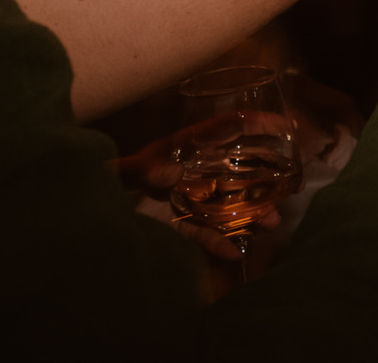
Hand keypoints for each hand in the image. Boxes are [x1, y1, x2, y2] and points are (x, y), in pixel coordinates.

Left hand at [113, 132, 283, 263]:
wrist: (84, 213)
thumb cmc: (105, 181)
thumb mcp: (122, 171)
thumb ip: (142, 169)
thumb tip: (173, 171)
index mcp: (182, 147)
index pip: (225, 128)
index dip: (256, 123)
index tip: (286, 126)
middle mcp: (191, 170)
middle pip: (237, 166)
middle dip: (268, 174)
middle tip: (293, 184)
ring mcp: (187, 198)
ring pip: (228, 201)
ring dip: (253, 212)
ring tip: (273, 222)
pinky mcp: (178, 225)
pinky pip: (204, 232)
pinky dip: (218, 243)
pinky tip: (234, 253)